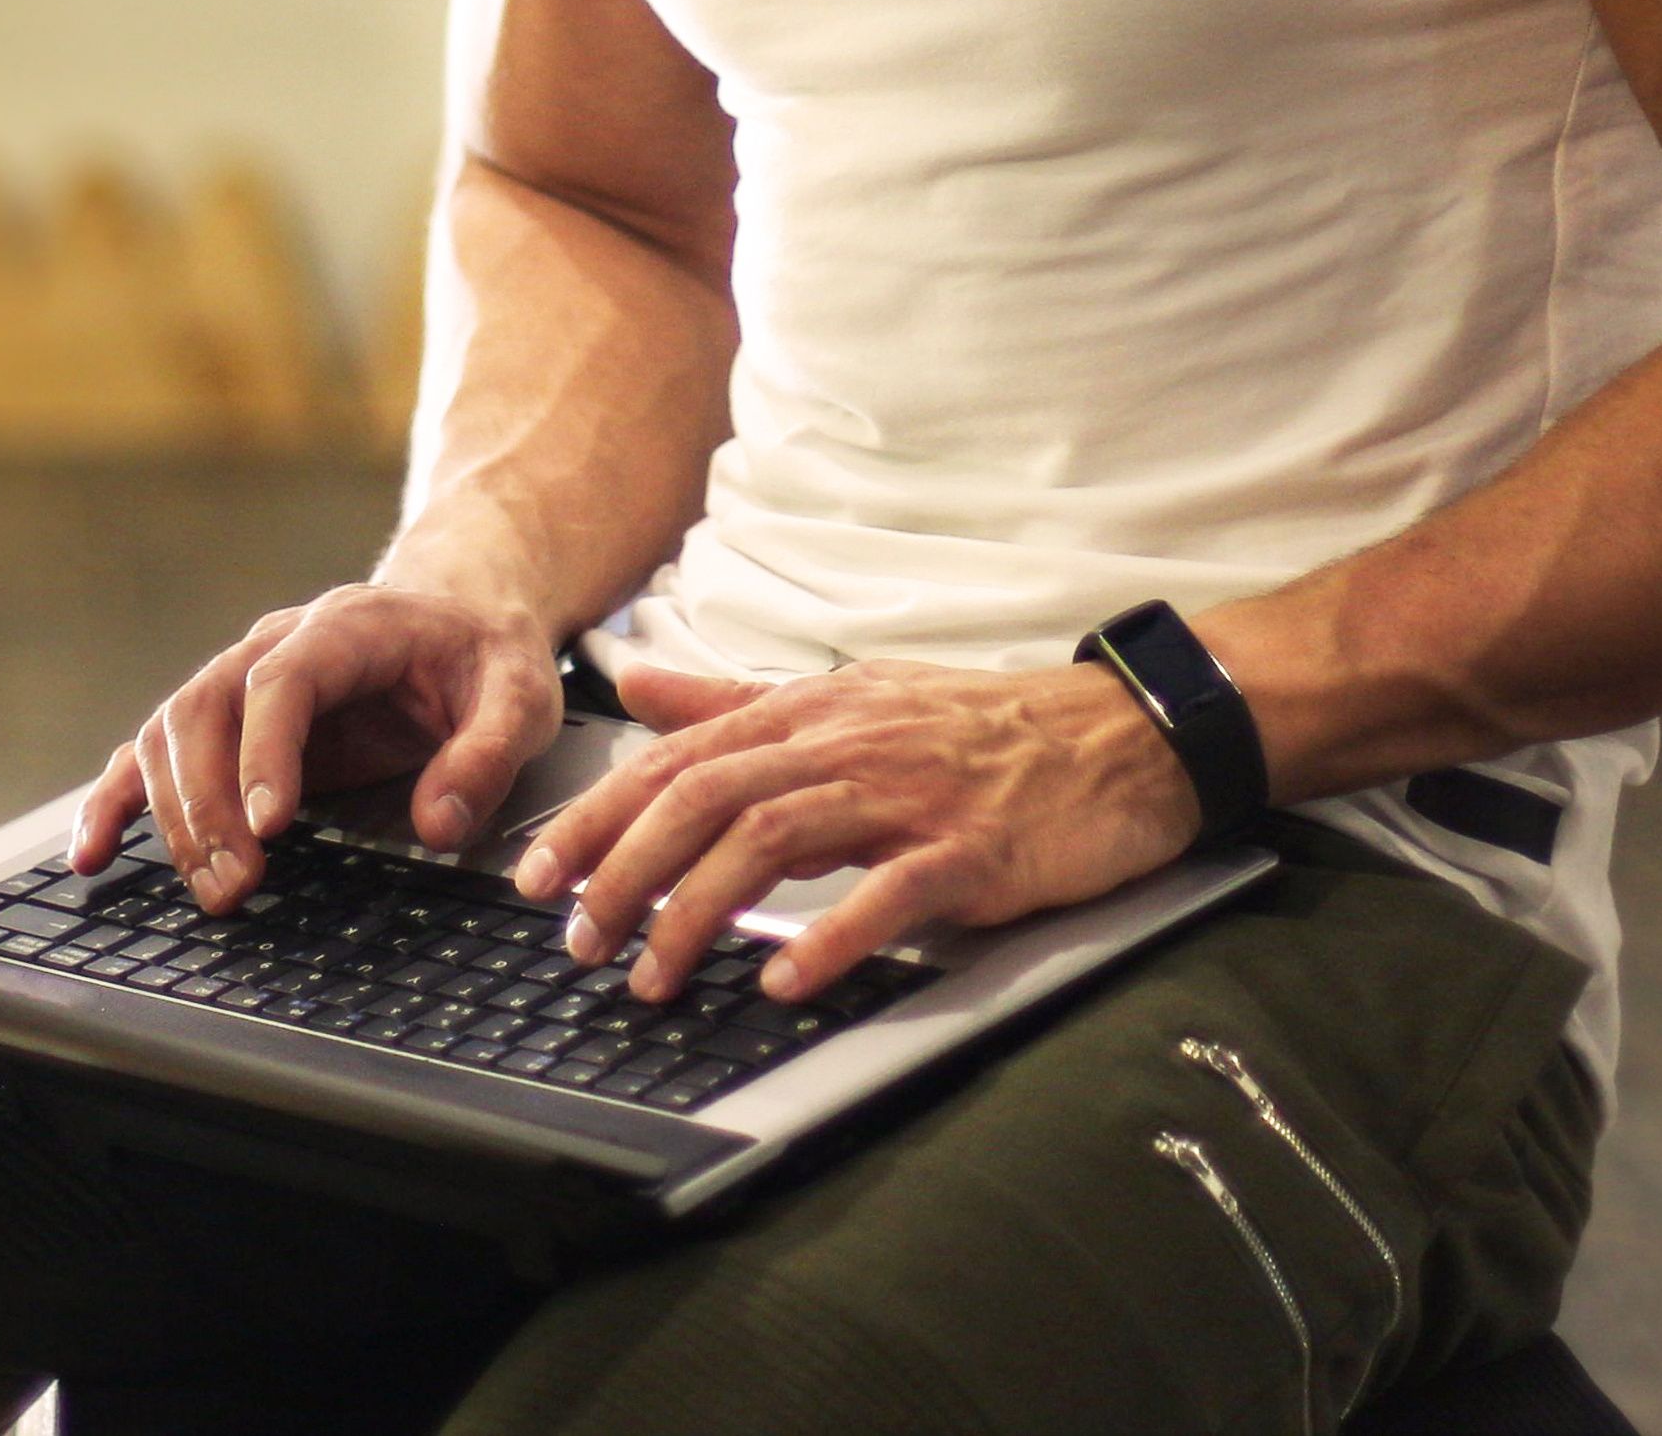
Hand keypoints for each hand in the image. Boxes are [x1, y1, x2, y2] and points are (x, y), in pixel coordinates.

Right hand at [72, 583, 564, 913]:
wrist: (459, 613)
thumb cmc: (487, 655)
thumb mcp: (522, 694)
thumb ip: (488, 754)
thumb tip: (438, 823)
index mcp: (346, 626)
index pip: (283, 681)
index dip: (266, 751)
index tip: (272, 823)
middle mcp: (277, 644)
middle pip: (207, 708)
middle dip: (210, 801)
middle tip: (239, 883)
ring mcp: (242, 681)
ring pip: (171, 733)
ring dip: (175, 815)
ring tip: (215, 890)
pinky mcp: (229, 723)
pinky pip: (152, 753)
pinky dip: (117, 799)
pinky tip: (94, 853)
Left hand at [511, 651, 1207, 1005]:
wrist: (1122, 734)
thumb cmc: (983, 727)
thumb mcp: (850, 697)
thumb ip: (735, 700)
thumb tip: (637, 680)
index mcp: (813, 711)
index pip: (678, 759)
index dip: (598, 817)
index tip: (539, 876)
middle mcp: (849, 742)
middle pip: (707, 797)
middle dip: (625, 871)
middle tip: (579, 941)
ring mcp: (911, 794)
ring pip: (776, 839)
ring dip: (701, 912)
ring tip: (656, 975)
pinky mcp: (973, 848)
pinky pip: (891, 892)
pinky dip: (832, 936)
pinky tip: (788, 980)